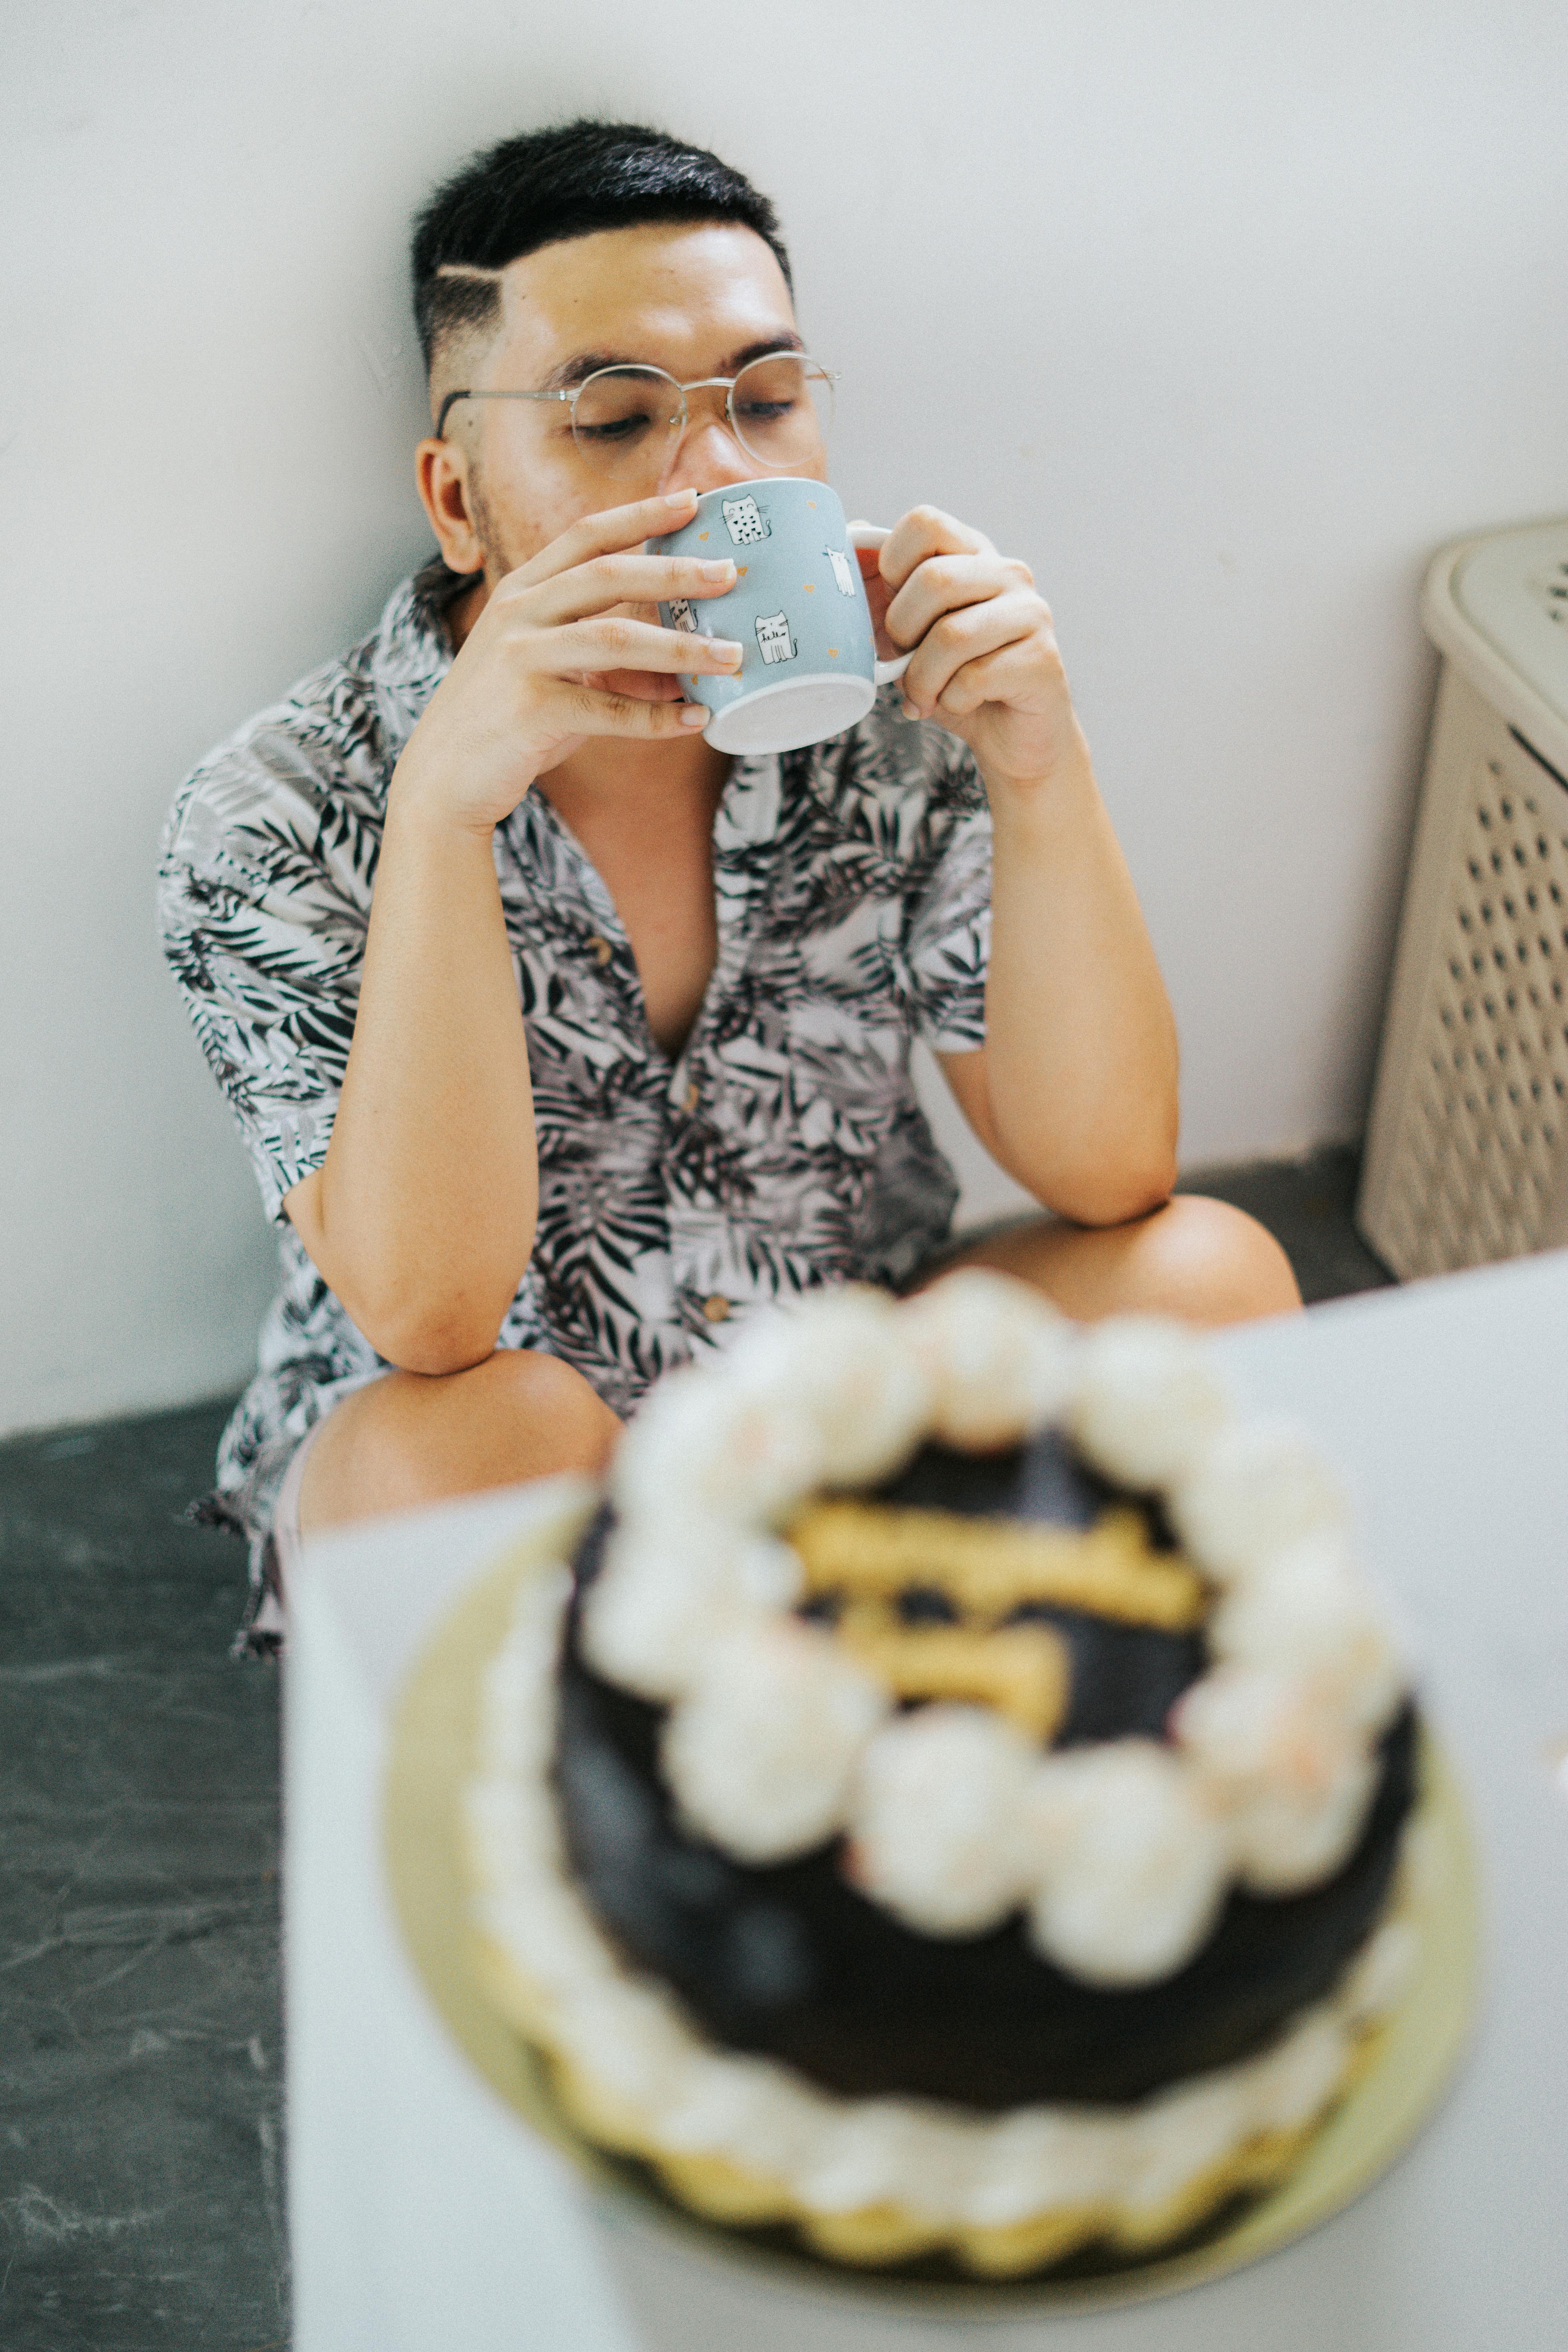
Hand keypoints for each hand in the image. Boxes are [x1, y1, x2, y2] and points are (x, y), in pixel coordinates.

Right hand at [390, 488, 744, 833]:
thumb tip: (682, 673)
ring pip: (614, 639)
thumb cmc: (506, 721)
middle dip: (674, 571)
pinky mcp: (528, 709)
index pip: (586, 535)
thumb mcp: (555, 675)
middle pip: (606, 574)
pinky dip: (656, 717)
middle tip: (730, 574)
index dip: (640, 515)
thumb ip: (612, 665)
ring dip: (681, 649)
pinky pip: (607, 709)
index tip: (693, 500)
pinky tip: (695, 720)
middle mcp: (517, 613)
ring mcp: (519, 659)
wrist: (443, 778)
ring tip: (732, 657)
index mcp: (522, 591)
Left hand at [866, 507, 1084, 792]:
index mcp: (972, 554)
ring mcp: (1031, 613)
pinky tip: (961, 704)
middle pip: (934, 579)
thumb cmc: (953, 680)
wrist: (1011, 739)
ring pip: (952, 635)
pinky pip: (974, 679)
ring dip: (923, 678)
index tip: (891, 606)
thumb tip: (852, 533)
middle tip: (904, 661)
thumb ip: (882, 590)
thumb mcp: (906, 636)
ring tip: (925, 695)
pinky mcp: (1043, 659)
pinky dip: (952, 701)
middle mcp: (1007, 573)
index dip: (891, 565)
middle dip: (902, 631)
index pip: (925, 522)